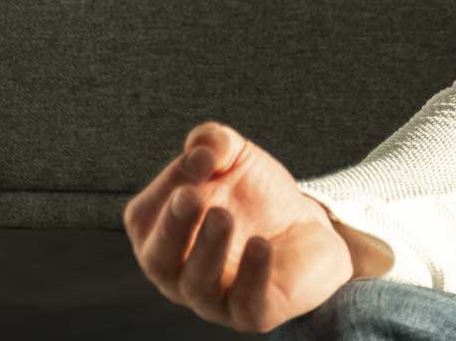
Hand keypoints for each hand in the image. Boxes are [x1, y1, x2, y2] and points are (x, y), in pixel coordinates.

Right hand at [124, 121, 355, 332]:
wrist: (310, 229)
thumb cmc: (257, 197)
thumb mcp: (236, 159)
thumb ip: (214, 143)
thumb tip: (201, 147)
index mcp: (161, 236)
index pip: (146, 216)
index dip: (168, 184)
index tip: (202, 157)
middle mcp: (178, 274)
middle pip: (159, 258)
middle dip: (173, 226)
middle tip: (191, 197)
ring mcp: (213, 299)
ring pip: (198, 284)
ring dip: (208, 249)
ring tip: (224, 216)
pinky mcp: (254, 313)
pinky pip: (246, 303)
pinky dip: (251, 274)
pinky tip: (260, 245)